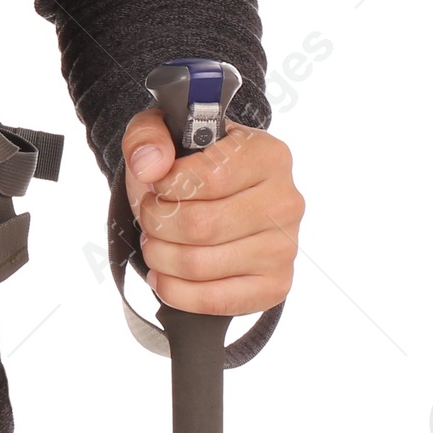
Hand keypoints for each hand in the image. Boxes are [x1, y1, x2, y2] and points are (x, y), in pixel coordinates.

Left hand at [121, 109, 303, 316]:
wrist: (209, 197)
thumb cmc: (189, 164)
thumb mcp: (161, 131)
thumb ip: (148, 136)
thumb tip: (150, 166)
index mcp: (266, 154)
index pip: (209, 177)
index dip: (167, 185)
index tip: (157, 184)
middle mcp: (285, 201)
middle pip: (201, 226)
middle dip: (157, 222)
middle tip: (151, 215)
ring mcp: (284, 248)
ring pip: (201, 265)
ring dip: (160, 255)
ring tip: (156, 241)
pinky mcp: (274, 286)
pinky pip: (216, 300)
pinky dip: (177, 291)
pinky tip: (165, 275)